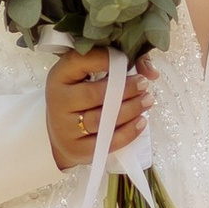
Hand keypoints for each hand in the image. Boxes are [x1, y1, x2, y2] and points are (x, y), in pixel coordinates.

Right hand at [46, 46, 153, 170]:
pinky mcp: (77, 149)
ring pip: (102, 120)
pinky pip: (107, 142)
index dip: (106, 58)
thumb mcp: (88, 73)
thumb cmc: (80, 95)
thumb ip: (120, 63)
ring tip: (147, 101)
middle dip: (125, 89)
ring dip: (130, 110)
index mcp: (59, 76)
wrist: (60, 130)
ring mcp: (65, 128)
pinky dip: (128, 132)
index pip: (80, 61)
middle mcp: (57, 101)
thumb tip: (151, 72)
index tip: (127, 59)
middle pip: (95, 94)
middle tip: (144, 84)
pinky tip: (141, 122)